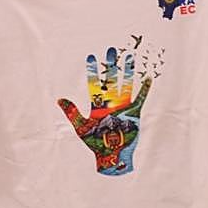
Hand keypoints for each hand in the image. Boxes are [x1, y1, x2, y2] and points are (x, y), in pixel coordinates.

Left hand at [56, 46, 152, 175]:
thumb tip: (59, 99)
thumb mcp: (81, 127)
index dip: (93, 71)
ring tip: (129, 57)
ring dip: (127, 71)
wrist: (112, 156)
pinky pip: (140, 98)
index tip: (91, 57)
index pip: (95, 84)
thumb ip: (72, 112)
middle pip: (111, 80)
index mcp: (97, 105)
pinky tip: (147, 78)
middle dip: (111, 65)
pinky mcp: (134, 113)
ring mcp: (123, 107)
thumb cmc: (95, 144)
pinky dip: (144, 89)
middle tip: (111, 50)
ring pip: (126, 84)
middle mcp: (110, 103)